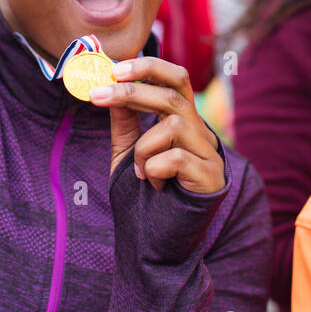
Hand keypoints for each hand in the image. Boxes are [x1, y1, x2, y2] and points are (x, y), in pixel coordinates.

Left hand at [88, 56, 223, 192]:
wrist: (159, 243)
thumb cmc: (145, 196)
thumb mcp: (128, 152)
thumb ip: (124, 122)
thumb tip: (109, 87)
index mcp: (183, 122)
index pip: (177, 78)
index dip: (149, 68)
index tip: (115, 69)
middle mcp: (201, 133)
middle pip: (174, 95)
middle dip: (133, 92)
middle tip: (98, 95)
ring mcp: (210, 155)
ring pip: (174, 125)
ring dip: (144, 148)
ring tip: (138, 171)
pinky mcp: (212, 178)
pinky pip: (176, 158)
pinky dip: (154, 170)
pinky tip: (155, 186)